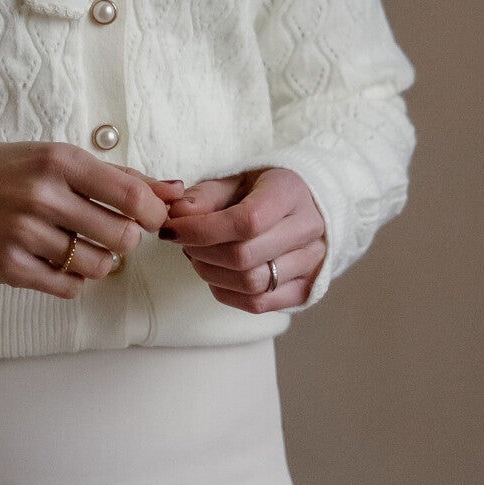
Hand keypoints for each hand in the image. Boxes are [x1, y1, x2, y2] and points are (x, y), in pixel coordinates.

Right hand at [0, 142, 169, 296]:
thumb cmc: (3, 170)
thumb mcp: (56, 158)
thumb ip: (117, 176)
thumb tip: (176, 192)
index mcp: (59, 160)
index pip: (132, 195)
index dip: (153, 214)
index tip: (149, 218)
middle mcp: (42, 195)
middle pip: (122, 236)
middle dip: (125, 239)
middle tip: (109, 232)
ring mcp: (23, 233)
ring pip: (97, 266)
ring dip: (100, 261)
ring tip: (80, 246)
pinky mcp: (8, 266)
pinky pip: (68, 287)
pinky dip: (74, 279)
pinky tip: (59, 261)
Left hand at [152, 166, 326, 311]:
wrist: (304, 207)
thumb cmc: (262, 192)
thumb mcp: (234, 180)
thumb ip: (205, 195)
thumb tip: (177, 213)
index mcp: (291, 192)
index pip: (247, 221)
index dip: (202, 230)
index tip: (172, 228)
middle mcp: (308, 229)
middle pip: (245, 257)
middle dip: (200, 252)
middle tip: (182, 242)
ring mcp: (312, 263)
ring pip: (251, 284)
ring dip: (210, 274)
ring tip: (197, 256)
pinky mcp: (305, 289)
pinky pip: (259, 304)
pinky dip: (226, 292)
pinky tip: (216, 273)